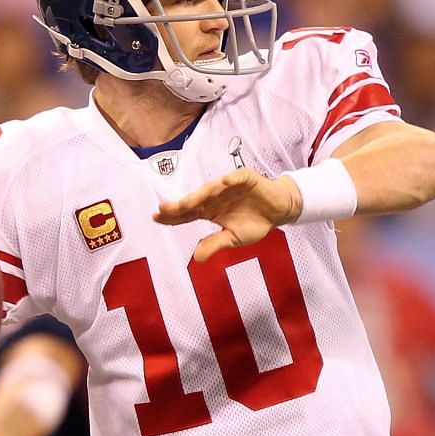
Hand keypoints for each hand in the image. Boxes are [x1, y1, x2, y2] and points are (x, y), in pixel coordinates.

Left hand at [154, 170, 300, 261]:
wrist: (278, 211)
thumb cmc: (255, 223)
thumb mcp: (233, 238)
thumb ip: (215, 244)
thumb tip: (196, 258)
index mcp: (209, 210)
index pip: (187, 213)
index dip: (172, 216)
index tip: (156, 217)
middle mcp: (215, 196)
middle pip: (195, 200)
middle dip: (180, 205)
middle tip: (164, 209)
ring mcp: (229, 186)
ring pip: (211, 188)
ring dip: (200, 194)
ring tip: (188, 202)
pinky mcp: (245, 179)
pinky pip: (236, 178)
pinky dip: (231, 180)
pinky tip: (224, 182)